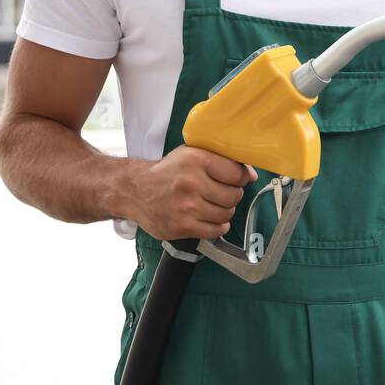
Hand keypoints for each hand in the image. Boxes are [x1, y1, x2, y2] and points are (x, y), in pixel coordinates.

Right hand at [125, 145, 255, 240]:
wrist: (134, 191)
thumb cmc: (167, 172)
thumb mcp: (191, 154)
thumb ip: (221, 161)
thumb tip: (250, 175)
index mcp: (195, 160)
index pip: (237, 174)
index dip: (241, 178)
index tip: (235, 180)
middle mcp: (190, 183)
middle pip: (234, 196)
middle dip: (232, 195)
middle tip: (220, 193)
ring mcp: (185, 208)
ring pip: (226, 214)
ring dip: (224, 211)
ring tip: (211, 205)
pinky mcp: (180, 227)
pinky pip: (215, 231)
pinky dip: (217, 227)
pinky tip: (209, 218)